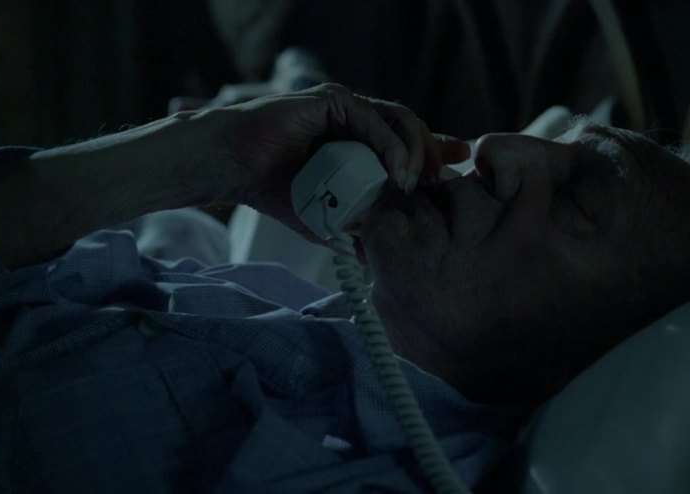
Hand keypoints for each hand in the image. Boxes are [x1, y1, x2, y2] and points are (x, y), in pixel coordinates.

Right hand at [201, 83, 469, 242]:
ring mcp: (345, 109)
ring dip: (415, 150)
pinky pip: (371, 118)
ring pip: (398, 119)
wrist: (234, 168)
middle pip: (410, 129)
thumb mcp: (323, 216)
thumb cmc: (272, 188)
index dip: (434, 154)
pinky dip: (390, 143)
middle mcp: (356, 121)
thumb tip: (374, 256)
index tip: (456, 175)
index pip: (406, 144)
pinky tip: (398, 169)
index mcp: (358, 143)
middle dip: (433, 153)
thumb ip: (350, 229)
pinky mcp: (332, 101)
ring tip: (417, 182)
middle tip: (442, 184)